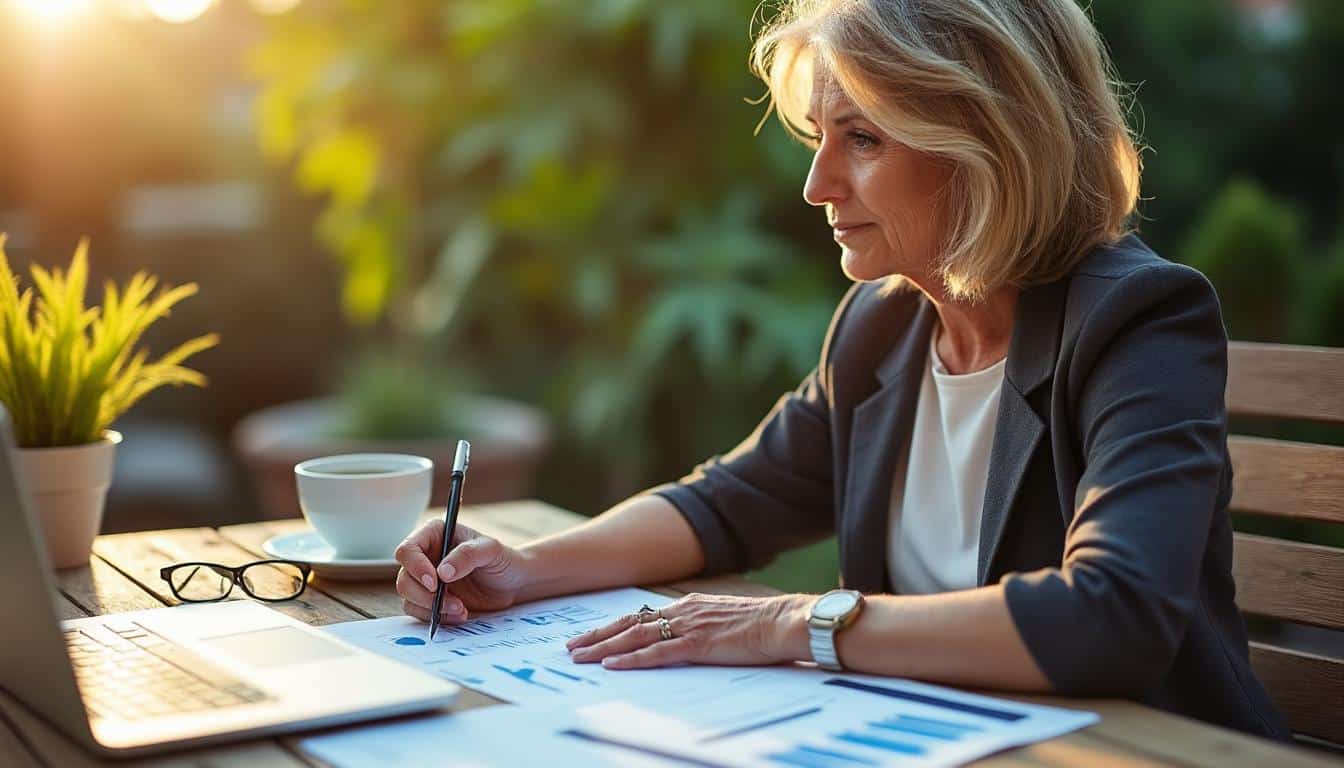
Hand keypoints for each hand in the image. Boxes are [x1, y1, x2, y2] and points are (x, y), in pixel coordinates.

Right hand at [394, 521, 531, 623]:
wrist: (513, 584)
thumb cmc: (503, 559)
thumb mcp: (490, 550)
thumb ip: (467, 555)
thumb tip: (442, 572)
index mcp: (434, 535)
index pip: (408, 550)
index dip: (416, 567)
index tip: (435, 583)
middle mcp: (425, 556)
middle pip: (405, 578)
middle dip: (426, 595)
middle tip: (453, 602)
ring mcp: (426, 580)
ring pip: (409, 598)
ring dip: (432, 608)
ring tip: (461, 609)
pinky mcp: (430, 600)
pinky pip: (420, 612)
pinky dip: (437, 617)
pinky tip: (459, 615)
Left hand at [565, 592, 812, 669]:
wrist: (784, 620)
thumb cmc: (762, 625)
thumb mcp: (724, 621)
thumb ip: (702, 627)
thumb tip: (687, 639)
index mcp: (688, 605)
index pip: (641, 616)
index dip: (613, 627)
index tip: (591, 635)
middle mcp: (682, 611)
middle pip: (629, 624)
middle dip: (597, 636)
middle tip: (571, 647)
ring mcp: (688, 627)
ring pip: (635, 637)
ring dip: (604, 648)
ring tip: (580, 656)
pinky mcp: (697, 644)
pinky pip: (657, 653)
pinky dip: (631, 659)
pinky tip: (612, 664)